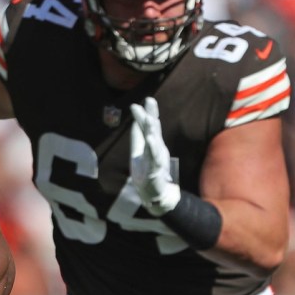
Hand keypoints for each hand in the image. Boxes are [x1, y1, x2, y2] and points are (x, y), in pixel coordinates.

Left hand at [129, 97, 180, 216]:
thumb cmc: (147, 172)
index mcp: (153, 144)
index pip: (150, 126)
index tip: (145, 99)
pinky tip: (151, 139)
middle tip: (149, 100)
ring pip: (155, 143)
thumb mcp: (140, 152)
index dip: (148, 113)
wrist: (156, 195)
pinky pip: (154, 159)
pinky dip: (153, 149)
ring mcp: (157, 160)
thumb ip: (138, 136)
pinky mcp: (155, 171)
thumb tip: (136, 120)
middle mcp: (157, 149)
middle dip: (151, 115)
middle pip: (154, 130)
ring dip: (152, 131)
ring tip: (150, 119)